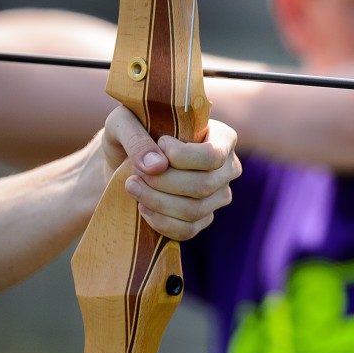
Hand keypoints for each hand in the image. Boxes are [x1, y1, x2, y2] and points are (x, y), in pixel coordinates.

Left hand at [98, 106, 241, 239]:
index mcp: (222, 137)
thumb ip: (137, 138)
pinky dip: (161, 222)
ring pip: (195, 210)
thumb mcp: (124, 122)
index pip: (212, 156)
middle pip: (204, 185)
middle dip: (163, 183)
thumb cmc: (131, 133)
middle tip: (135, 174)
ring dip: (157, 202)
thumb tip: (156, 167)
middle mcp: (228, 168)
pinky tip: (143, 207)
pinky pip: (188, 230)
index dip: (181, 156)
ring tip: (133, 187)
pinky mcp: (204, 218)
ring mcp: (219, 196)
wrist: (125, 160)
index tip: (157, 144)